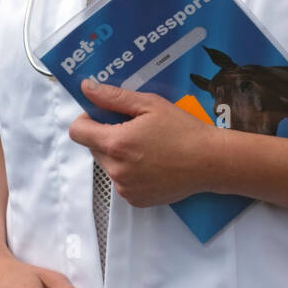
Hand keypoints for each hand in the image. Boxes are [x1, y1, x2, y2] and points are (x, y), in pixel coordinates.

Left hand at [69, 78, 219, 206]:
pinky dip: (130, 171)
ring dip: (118, 154)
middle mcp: (116, 170)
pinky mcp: (135, 199)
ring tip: (148, 147)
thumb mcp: (149, 104)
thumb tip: (86, 88)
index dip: (88, 119)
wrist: (209, 162)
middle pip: (93, 148)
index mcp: (116, 143)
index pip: (77, 132)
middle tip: (135, 128)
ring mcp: (125, 187)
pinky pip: (121, 181)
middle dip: (107, 135)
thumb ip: (113, 97)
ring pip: (108, 165)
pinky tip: (153, 163)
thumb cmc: (183, 129)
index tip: (105, 115)